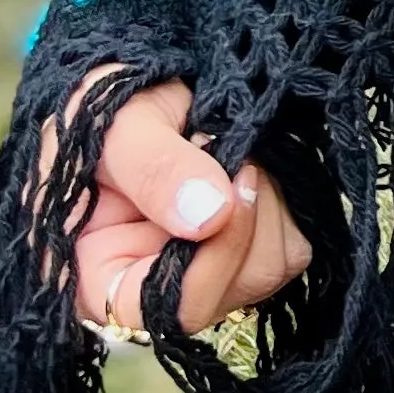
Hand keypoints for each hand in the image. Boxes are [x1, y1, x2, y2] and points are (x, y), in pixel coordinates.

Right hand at [48, 71, 310, 342]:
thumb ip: (156, 169)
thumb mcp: (118, 126)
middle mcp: (157, 287)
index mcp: (101, 277)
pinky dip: (287, 200)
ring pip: (271, 266)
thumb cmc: (108, 107)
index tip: (237, 184)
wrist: (141, 83)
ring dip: (272, 202)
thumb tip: (211, 216)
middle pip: (234, 290)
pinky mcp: (245, 248)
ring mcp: (205, 270)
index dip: (213, 260)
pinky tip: (257, 164)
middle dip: (251, 217)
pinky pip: (291, 243)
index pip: (165, 309)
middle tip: (238, 152)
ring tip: (238, 154)